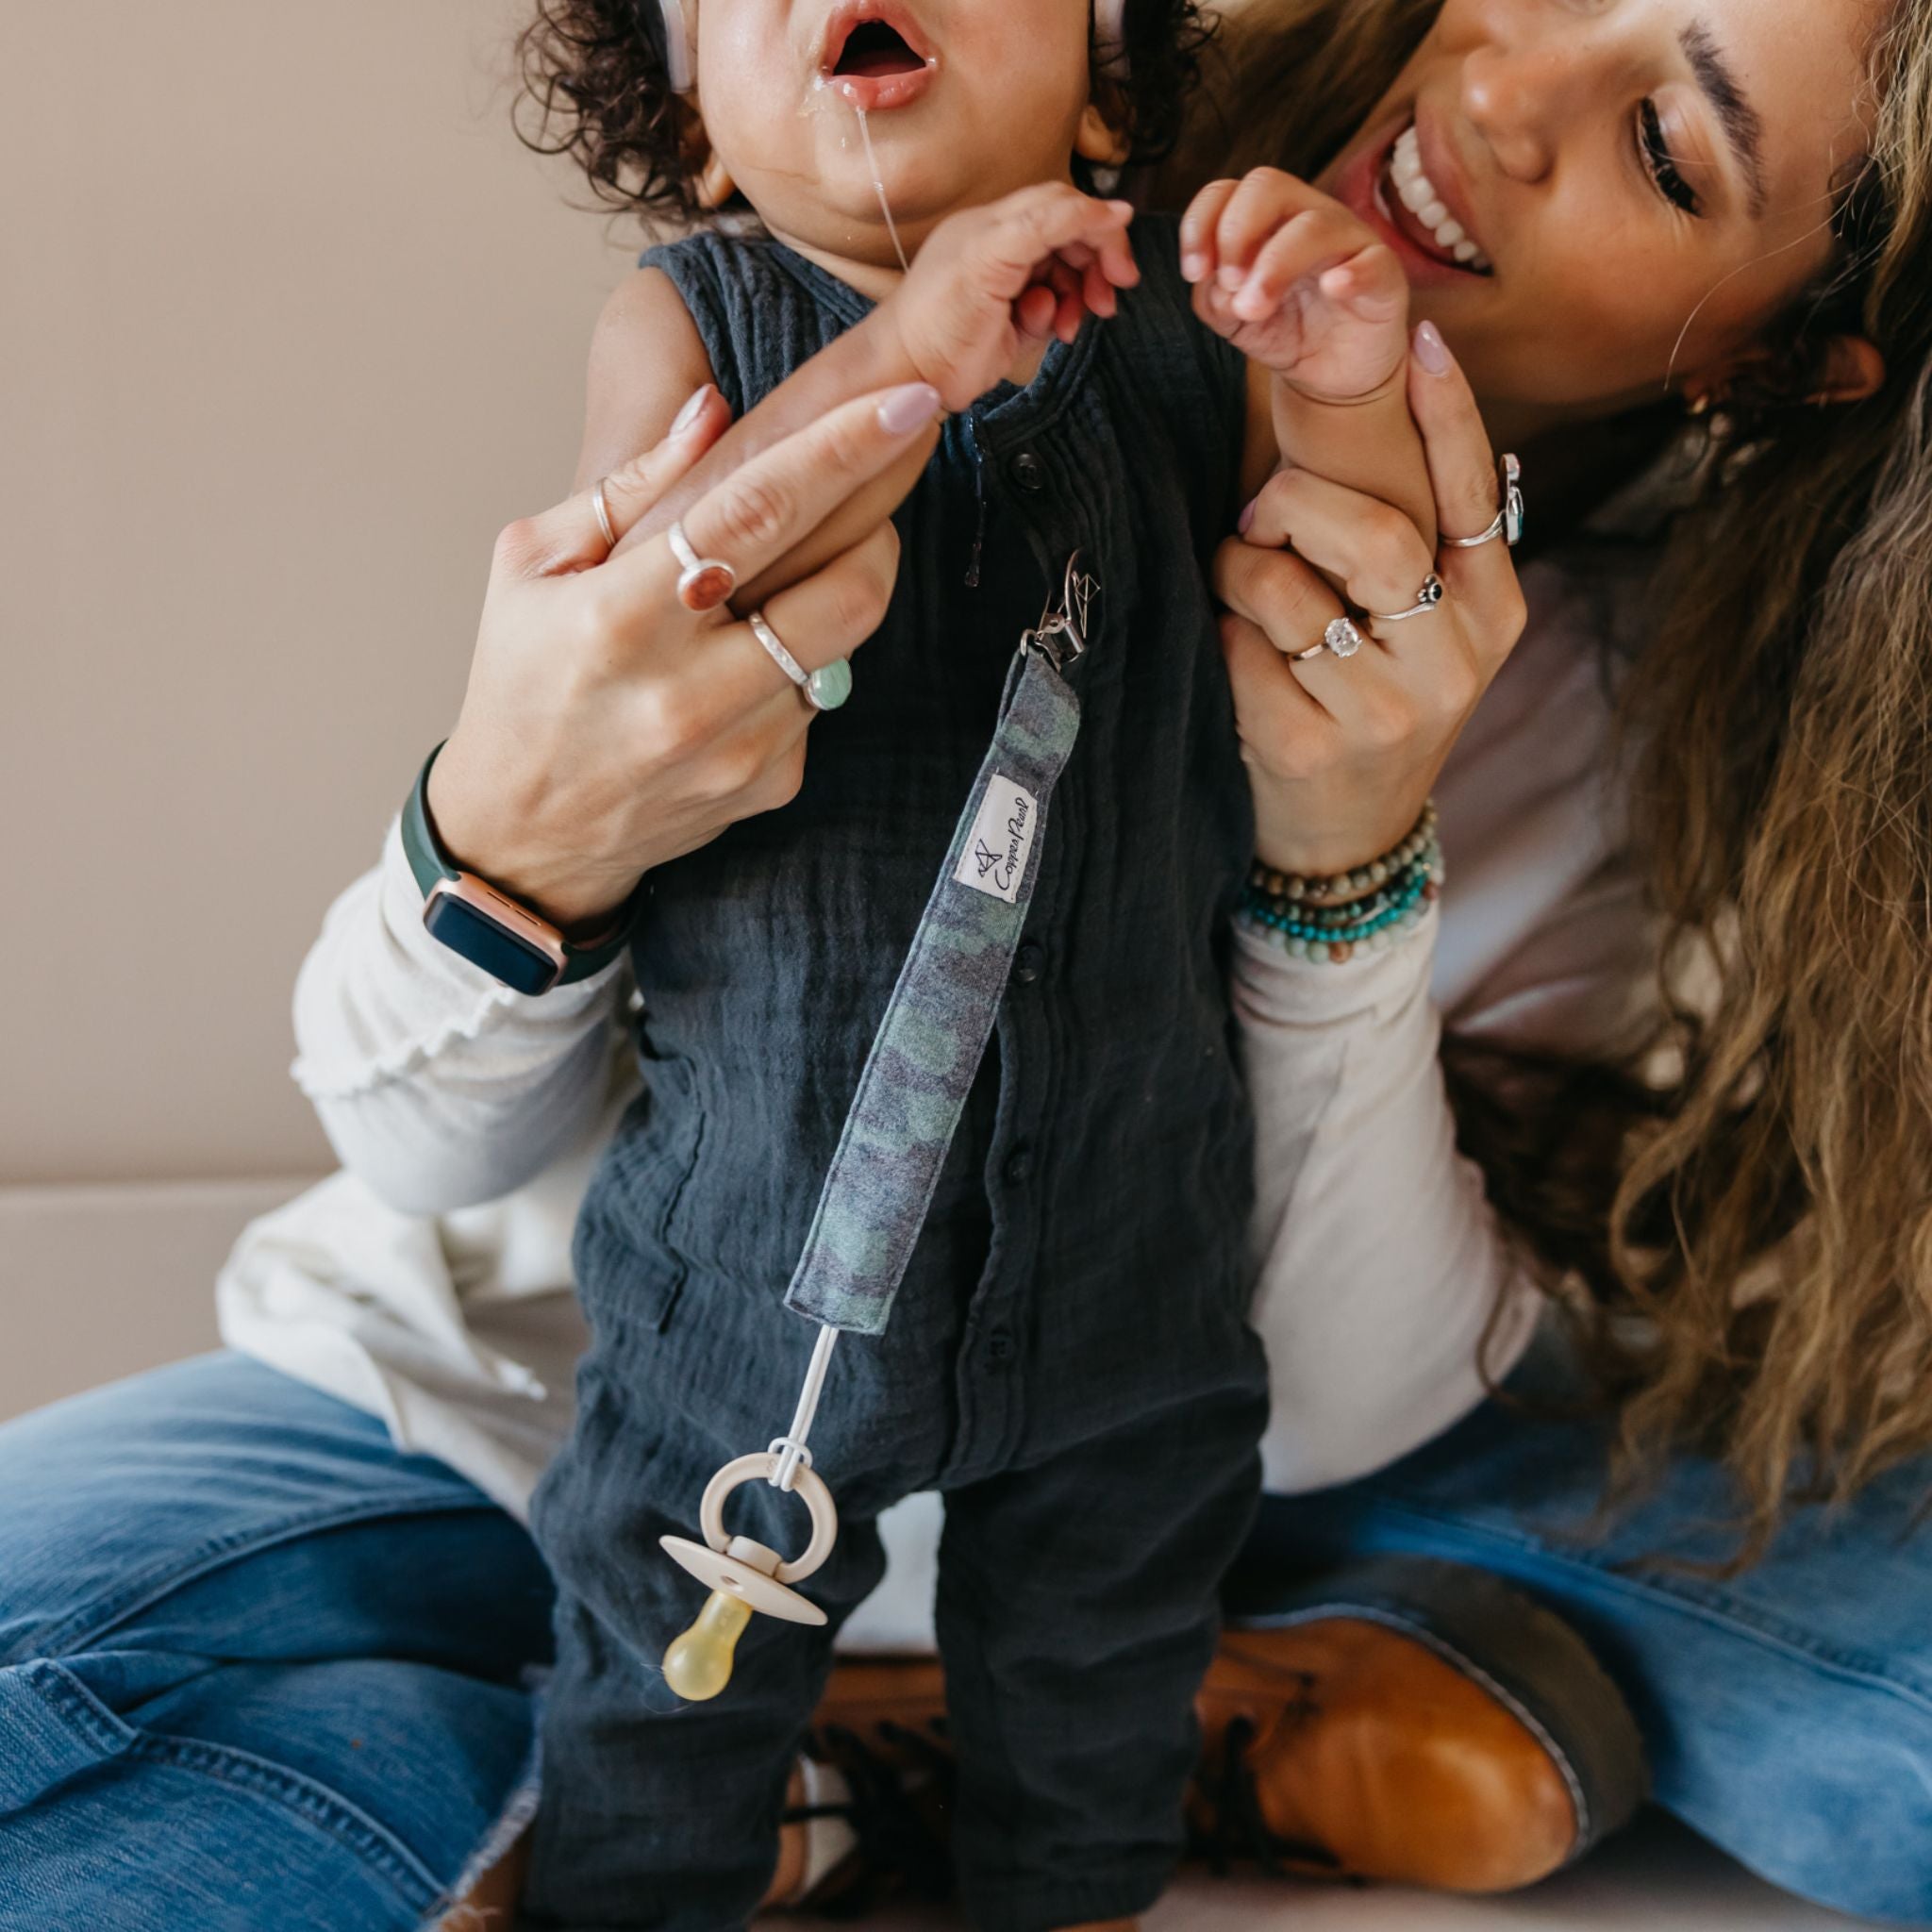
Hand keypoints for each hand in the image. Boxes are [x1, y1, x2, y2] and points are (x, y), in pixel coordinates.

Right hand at [426, 380, 943, 932]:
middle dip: (877, 520)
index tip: (906, 402)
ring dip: (844, 586)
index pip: (757, 513)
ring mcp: (738, 747)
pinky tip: (754, 659)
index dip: (842, 450)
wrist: (526, 836)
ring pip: (846, 640)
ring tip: (801, 567)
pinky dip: (806, 660)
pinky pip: (822, 695)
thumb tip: (711, 412)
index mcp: (618, 618)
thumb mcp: (530, 566)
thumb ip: (628, 486)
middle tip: (872, 481)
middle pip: (845, 587)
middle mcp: (687, 691)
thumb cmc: (521, 684)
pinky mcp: (770, 784)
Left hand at [884, 183, 1140, 409]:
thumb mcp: (994, 255)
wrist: (910, 377)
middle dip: (1096, 264)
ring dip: (1080, 297)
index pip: (1062, 205)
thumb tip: (1115, 208)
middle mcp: (1004, 249)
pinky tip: (1049, 331)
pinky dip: (1060, 318)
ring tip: (1071, 323)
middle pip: (1071, 239)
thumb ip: (1050, 223)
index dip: (1098, 224)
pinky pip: (1055, 309)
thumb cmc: (938, 316)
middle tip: (1112, 294)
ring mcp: (1010, 285)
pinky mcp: (1014, 321)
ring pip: (1068, 277)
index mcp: (995, 224)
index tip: (1122, 259)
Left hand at [1181, 169, 1407, 404]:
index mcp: (1266, 221)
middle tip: (1229, 284)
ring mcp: (1348, 241)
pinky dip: (1349, 273)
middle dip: (1235, 233)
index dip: (1201, 223)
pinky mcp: (1383, 274)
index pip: (1228, 191)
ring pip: (1313, 225)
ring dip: (1273, 265)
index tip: (1193, 273)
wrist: (1332, 374)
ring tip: (1254, 309)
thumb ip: (1213, 297)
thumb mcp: (1233, 318)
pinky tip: (1331, 289)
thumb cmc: (1285, 331)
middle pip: (1267, 185)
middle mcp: (1307, 217)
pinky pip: (1371, 261)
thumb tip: (1212, 283)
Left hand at [1217, 327, 1527, 876]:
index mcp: (1491, 612)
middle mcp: (1449, 660)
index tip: (1420, 337)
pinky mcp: (1307, 745)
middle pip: (1371, 533)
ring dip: (1239, 568)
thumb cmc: (1376, 697)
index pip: (1473, 493)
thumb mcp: (1430, 630)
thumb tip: (1412, 399)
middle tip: (1262, 516)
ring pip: (1284, 587)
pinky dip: (1221, 632)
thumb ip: (1427, 543)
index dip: (1447, 411)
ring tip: (1241, 585)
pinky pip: (1238, 646)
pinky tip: (1235, 649)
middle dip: (1293, 502)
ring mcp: (1381, 711)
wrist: (1348, 832)